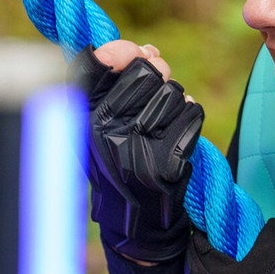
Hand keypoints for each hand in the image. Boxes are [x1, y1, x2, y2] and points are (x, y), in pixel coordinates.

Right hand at [72, 40, 202, 263]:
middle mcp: (103, 133)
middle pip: (145, 72)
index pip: (93, 64)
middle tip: (158, 87)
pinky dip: (190, 119)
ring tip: (163, 121)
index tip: (133, 52)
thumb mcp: (102, 125)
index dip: (119, 51)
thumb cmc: (119, 164)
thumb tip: (149, 49)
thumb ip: (117, 85)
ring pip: (172, 91)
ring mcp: (135, 148)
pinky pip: (192, 114)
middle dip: (157, 74)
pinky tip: (177, 135)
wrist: (136, 223)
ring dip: (176, 100)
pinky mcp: (166, 162)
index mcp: (82, 121)